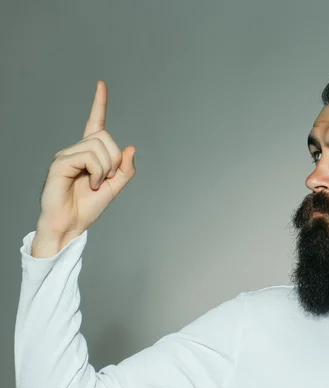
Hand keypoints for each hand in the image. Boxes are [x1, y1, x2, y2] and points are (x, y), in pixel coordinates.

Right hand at [35, 80, 135, 241]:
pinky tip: (89, 184)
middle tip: (107, 179)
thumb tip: (131, 147)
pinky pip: (87, 157)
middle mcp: (77, 149)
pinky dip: (96, 172)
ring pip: (98, 146)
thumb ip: (125, 169)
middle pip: (105, 136)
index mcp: (90, 153)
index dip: (99, 104)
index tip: (101, 85)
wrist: (71, 225)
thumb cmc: (88, 207)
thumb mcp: (115, 187)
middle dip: (114, 159)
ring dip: (105, 168)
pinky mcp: (60, 163)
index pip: (95, 123)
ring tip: (96, 184)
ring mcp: (67, 155)